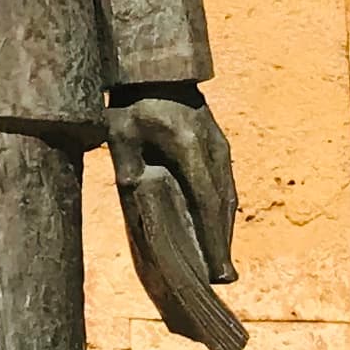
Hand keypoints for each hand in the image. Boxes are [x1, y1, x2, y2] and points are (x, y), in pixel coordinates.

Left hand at [107, 85, 236, 298]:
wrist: (157, 71)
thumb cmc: (133, 105)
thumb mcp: (120, 134)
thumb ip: (128, 165)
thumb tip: (137, 194)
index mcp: (189, 146)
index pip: (206, 199)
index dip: (212, 237)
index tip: (216, 267)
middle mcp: (213, 149)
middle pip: (223, 204)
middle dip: (222, 242)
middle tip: (222, 278)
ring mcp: (220, 147)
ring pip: (228, 196)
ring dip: (224, 229)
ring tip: (220, 262)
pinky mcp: (220, 147)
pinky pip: (225, 185)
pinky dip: (222, 211)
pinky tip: (216, 230)